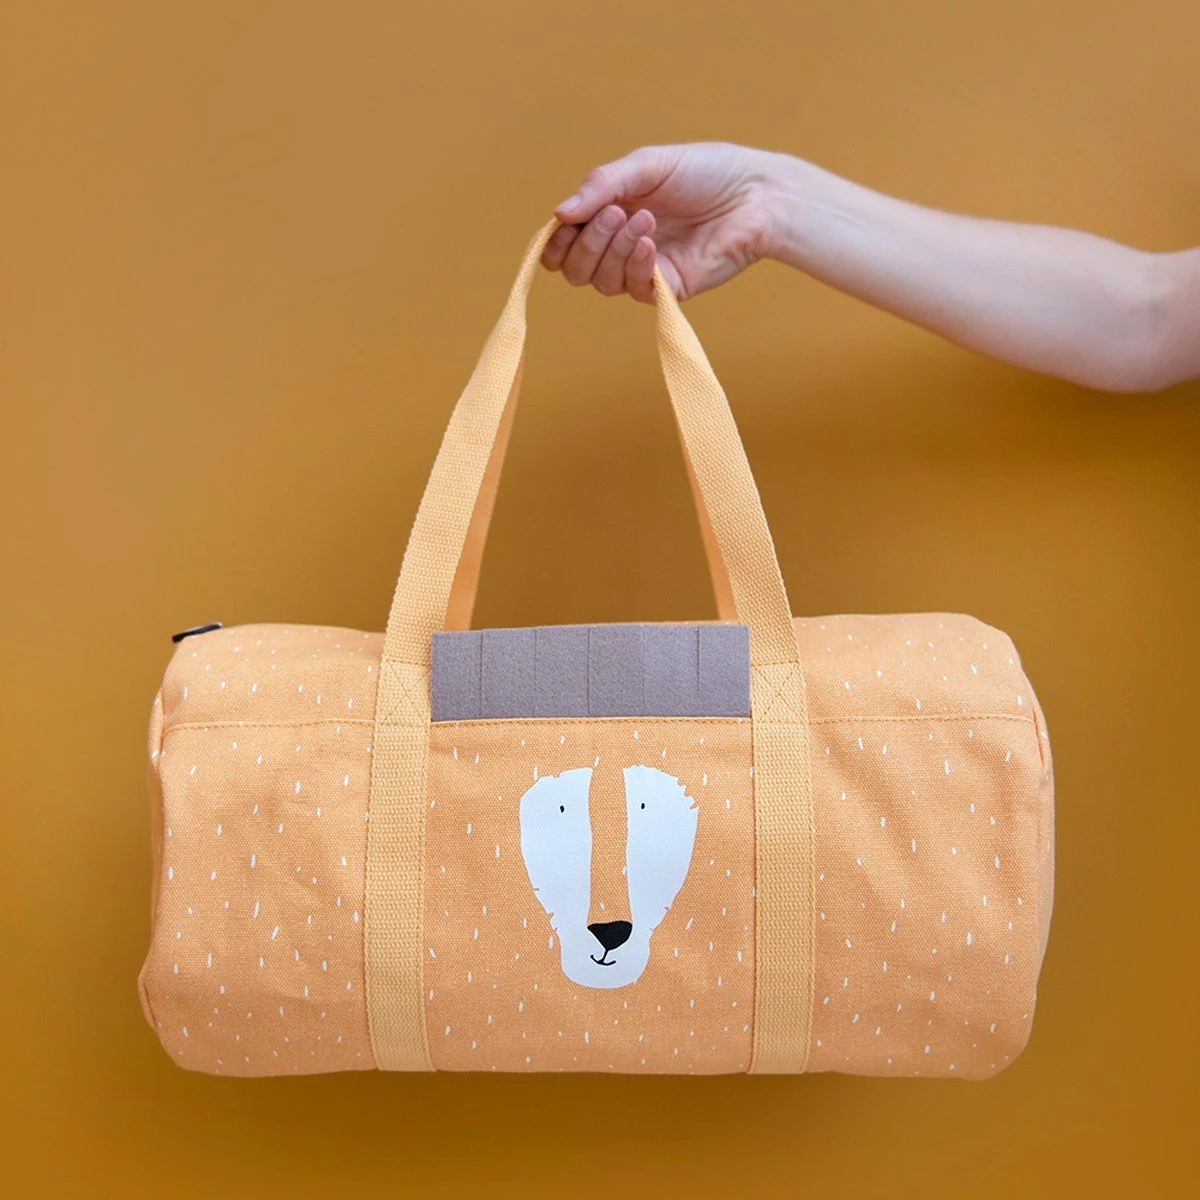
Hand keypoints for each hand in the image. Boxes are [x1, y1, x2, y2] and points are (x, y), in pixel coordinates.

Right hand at [543, 142, 777, 301]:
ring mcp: (643, 270)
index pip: (564, 244)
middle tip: (615, 213)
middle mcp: (621, 246)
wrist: (755, 194)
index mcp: (609, 214)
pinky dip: (635, 266)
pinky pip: (634, 290)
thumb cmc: (706, 172)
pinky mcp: (668, 289)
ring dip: (614, 250)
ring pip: (601, 282)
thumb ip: (602, 186)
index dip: (555, 241)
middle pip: (576, 269)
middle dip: (587, 243)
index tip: (565, 223)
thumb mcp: (646, 166)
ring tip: (645, 220)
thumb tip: (558, 213)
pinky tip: (650, 244)